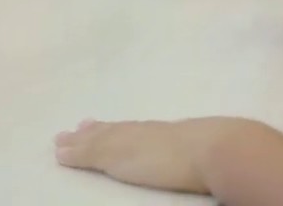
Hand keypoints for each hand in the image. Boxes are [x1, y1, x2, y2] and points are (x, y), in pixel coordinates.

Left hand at [55, 117, 244, 193]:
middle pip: (114, 130)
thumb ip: (203, 145)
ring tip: (60, 141)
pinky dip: (74, 154)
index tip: (103, 124)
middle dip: (94, 131)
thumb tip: (216, 144)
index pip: (136, 129)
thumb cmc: (222, 148)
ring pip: (98, 140)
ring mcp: (132, 142)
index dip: (118, 128)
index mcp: (167, 131)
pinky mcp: (119, 157)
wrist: (216, 149)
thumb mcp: (212, 144)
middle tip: (75, 128)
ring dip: (78, 141)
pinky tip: (60, 155)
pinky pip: (91, 154)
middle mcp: (146, 132)